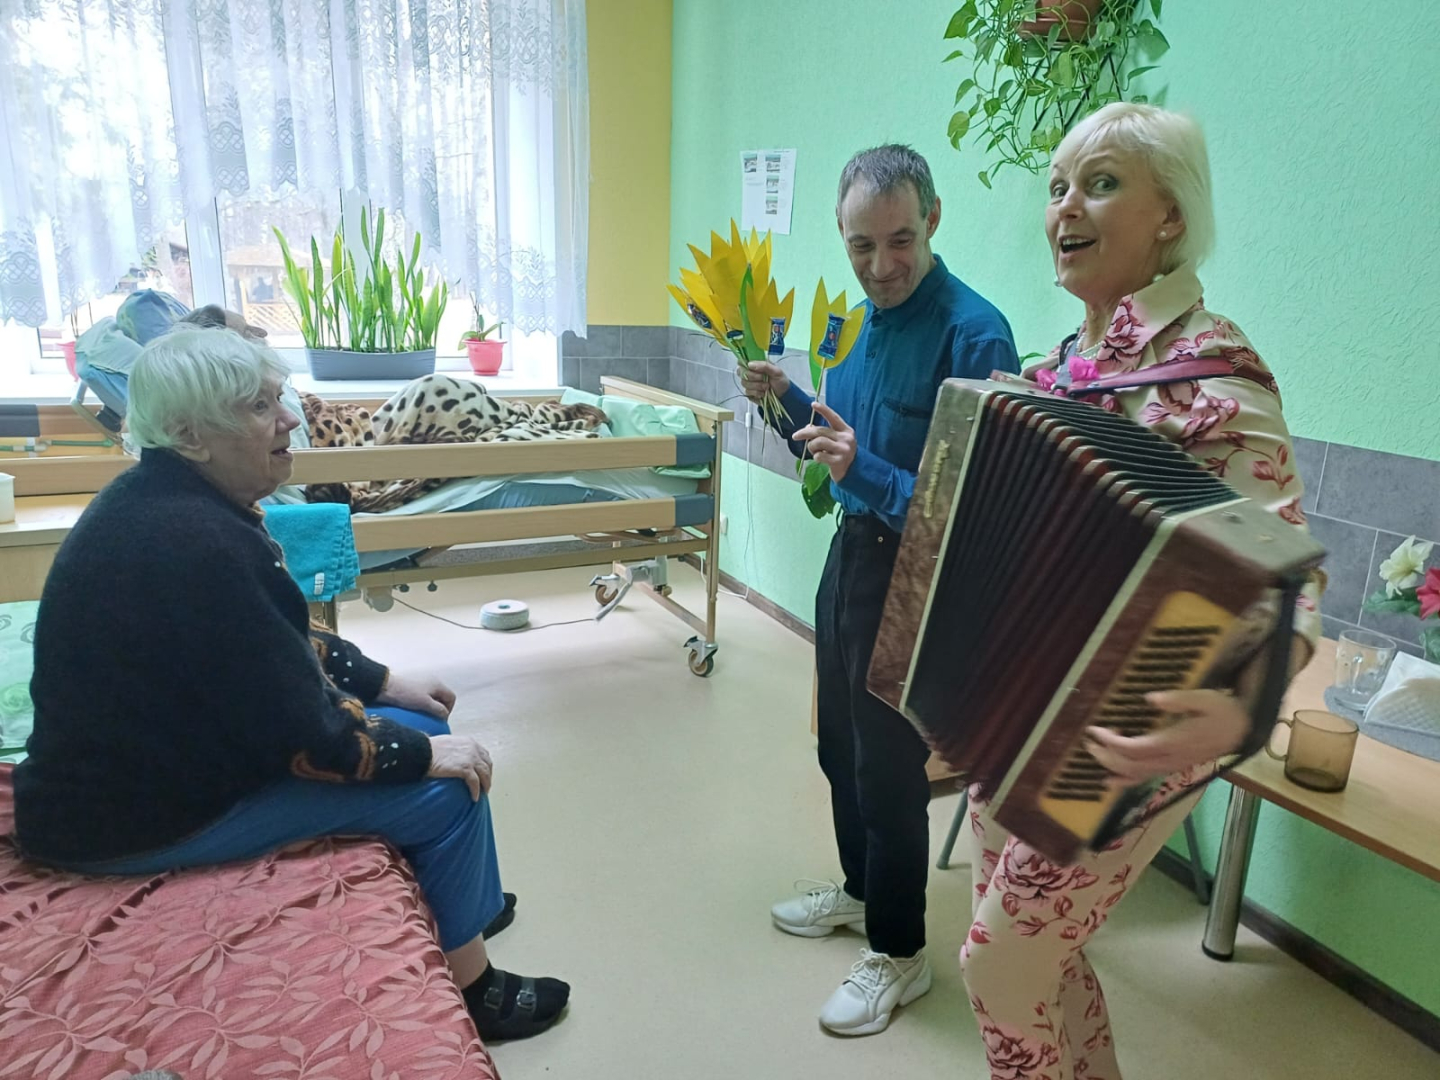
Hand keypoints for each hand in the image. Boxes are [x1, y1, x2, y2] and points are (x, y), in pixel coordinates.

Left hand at [377, 673, 456, 719]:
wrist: (383, 685)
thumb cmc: (405, 694)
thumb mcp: (425, 704)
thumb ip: (438, 710)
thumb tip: (445, 715)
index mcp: (437, 683)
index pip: (451, 697)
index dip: (449, 710)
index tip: (440, 720)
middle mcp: (431, 679)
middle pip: (441, 696)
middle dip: (439, 708)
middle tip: (432, 720)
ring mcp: (421, 680)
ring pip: (430, 695)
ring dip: (429, 706)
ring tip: (422, 716)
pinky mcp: (410, 683)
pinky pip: (420, 694)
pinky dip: (420, 702)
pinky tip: (411, 711)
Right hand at [427, 734, 492, 799]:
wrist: (423, 751)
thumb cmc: (429, 748)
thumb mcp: (448, 744)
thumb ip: (456, 750)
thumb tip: (455, 758)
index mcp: (469, 742)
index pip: (484, 754)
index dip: (485, 765)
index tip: (484, 773)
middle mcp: (473, 749)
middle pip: (487, 765)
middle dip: (488, 775)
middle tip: (485, 785)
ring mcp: (470, 759)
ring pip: (485, 774)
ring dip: (485, 785)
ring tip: (483, 793)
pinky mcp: (465, 769)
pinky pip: (475, 782)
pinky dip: (476, 791)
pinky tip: (474, 798)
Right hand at [738, 360, 789, 403]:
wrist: (784, 395)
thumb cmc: (780, 380)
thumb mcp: (776, 371)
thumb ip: (764, 365)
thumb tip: (749, 364)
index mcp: (756, 364)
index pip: (742, 361)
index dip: (743, 363)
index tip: (750, 367)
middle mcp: (750, 373)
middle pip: (741, 372)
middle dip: (753, 376)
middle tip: (763, 378)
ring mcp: (749, 383)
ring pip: (744, 383)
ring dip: (757, 386)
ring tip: (766, 386)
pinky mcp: (749, 393)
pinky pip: (747, 392)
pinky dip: (756, 393)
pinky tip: (763, 393)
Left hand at [793, 402, 856, 481]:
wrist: (852, 471)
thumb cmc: (840, 453)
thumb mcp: (835, 440)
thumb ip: (823, 433)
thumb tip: (808, 426)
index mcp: (846, 430)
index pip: (833, 417)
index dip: (823, 410)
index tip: (813, 404)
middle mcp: (846, 438)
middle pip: (820, 431)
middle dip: (805, 433)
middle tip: (795, 436)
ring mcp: (843, 449)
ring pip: (818, 442)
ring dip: (811, 447)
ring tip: (814, 451)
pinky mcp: (839, 461)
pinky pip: (819, 456)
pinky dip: (816, 457)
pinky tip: (820, 459)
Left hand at [1083, 690, 1250, 785]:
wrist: (1241, 730)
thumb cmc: (1221, 711)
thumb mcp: (1204, 698)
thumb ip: (1177, 700)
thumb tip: (1150, 698)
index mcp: (1174, 742)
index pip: (1134, 749)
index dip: (1111, 742)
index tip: (1094, 729)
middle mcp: (1170, 759)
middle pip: (1130, 765)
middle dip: (1105, 755)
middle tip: (1088, 739)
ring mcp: (1171, 766)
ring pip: (1136, 775)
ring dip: (1111, 766)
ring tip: (1093, 753)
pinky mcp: (1173, 767)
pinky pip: (1145, 778)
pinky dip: (1125, 780)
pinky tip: (1109, 781)